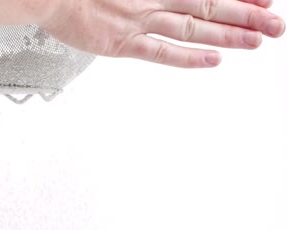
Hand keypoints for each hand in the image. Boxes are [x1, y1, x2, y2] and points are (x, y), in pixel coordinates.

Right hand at [42, 0, 285, 67]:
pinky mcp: (121, 43)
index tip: (263, 0)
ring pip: (192, 28)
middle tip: (275, 25)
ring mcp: (138, 21)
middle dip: (246, 16)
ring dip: (227, 35)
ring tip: (257, 42)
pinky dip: (188, 57)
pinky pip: (161, 52)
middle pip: (208, 6)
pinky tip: (213, 61)